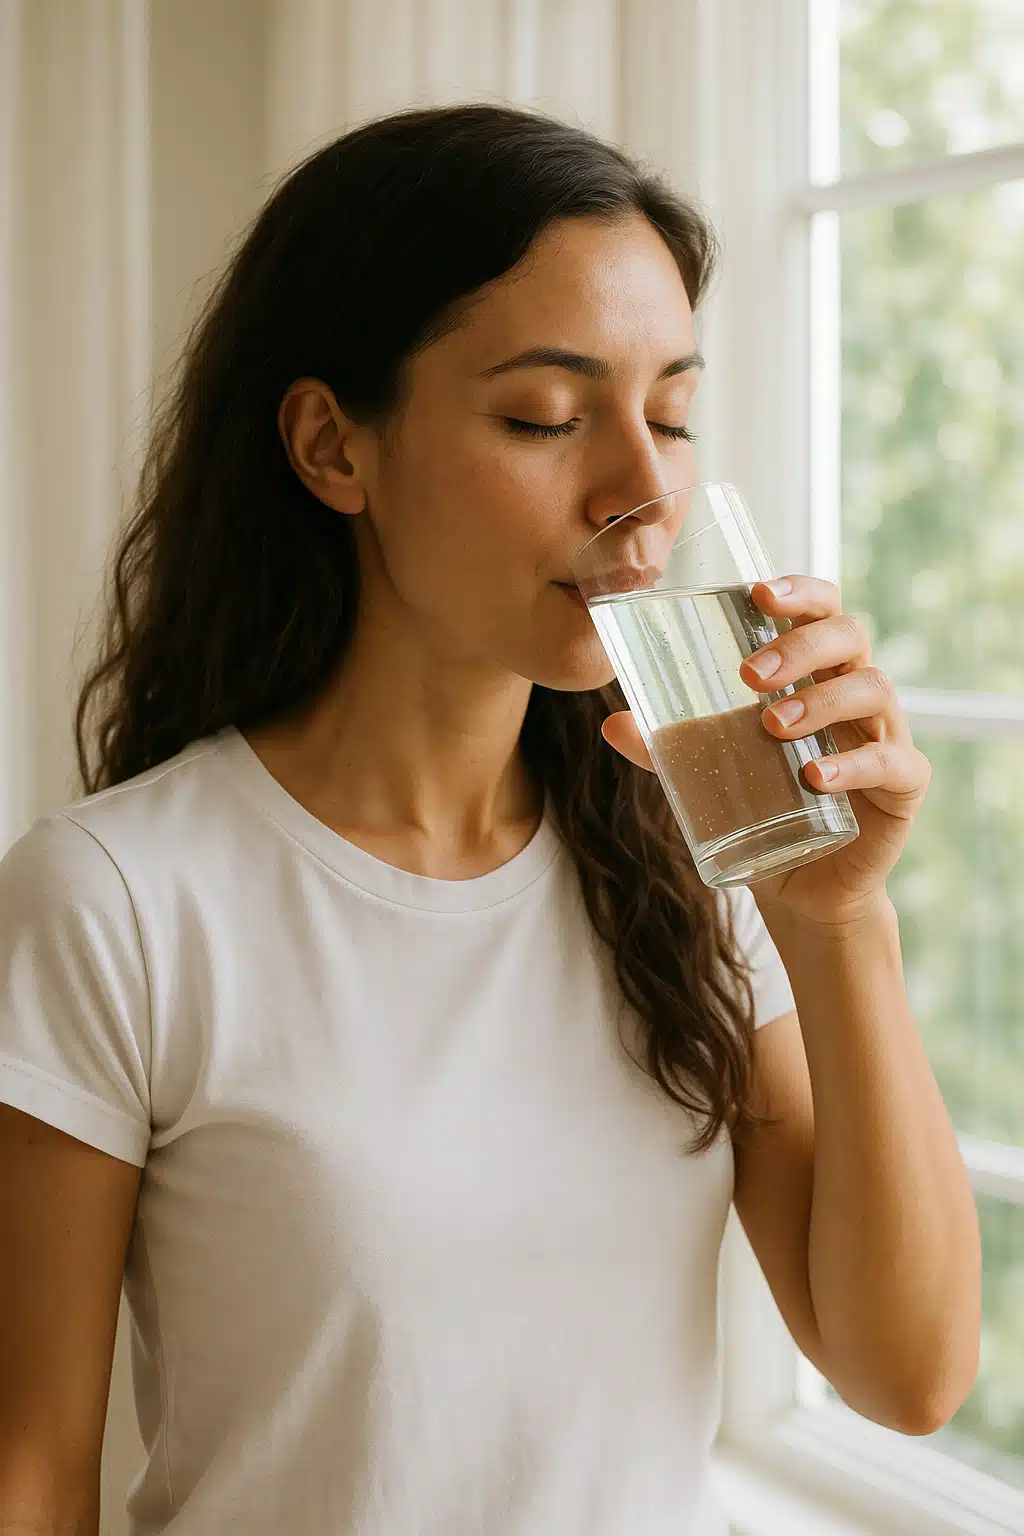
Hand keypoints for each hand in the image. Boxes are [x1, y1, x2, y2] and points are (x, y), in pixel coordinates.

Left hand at [600, 576, 931, 927]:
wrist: (801, 887)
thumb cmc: (760, 808)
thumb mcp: (708, 773)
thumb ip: (667, 748)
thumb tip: (612, 723)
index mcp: (817, 674)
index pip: (821, 611)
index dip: (799, 592)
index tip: (757, 593)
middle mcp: (856, 694)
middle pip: (849, 637)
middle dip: (798, 647)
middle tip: (748, 675)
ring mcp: (887, 734)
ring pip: (872, 689)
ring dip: (820, 701)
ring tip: (773, 726)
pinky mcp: (904, 785)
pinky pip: (890, 763)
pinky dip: (852, 765)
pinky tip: (815, 776)